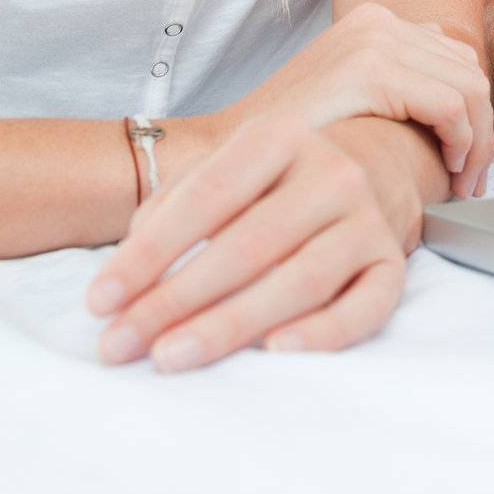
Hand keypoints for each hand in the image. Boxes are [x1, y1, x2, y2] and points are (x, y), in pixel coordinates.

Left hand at [87, 115, 411, 370]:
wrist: (363, 175)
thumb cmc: (267, 187)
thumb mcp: (220, 173)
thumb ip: (170, 209)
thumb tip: (127, 275)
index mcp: (282, 137)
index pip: (209, 194)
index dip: (151, 251)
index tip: (101, 300)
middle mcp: (333, 171)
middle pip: (250, 243)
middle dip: (176, 298)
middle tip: (121, 344)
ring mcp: (368, 218)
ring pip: (301, 278)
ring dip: (231, 323)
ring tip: (170, 356)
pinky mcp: (392, 265)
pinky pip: (366, 306)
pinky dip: (322, 333)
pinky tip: (274, 352)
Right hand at [214, 1, 493, 199]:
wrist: (225, 156)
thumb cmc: (294, 145)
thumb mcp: (351, 99)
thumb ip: (399, 87)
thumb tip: (457, 101)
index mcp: (376, 22)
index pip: (457, 59)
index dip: (475, 113)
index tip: (470, 162)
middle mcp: (378, 21)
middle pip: (469, 71)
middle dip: (483, 130)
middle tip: (473, 182)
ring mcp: (374, 39)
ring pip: (469, 88)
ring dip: (479, 141)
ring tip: (464, 183)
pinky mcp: (369, 69)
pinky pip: (450, 104)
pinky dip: (463, 140)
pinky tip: (451, 169)